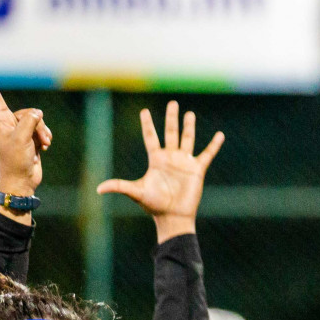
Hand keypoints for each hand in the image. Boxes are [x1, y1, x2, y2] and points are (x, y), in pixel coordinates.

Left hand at [0, 69, 49, 199]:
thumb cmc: (15, 160)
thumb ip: (30, 120)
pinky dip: (45, 138)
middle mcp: (8, 124)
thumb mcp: (22, 137)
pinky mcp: (29, 139)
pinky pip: (41, 130)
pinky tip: (44, 147)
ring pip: (36, 121)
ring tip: (43, 144)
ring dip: (43, 132)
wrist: (21, 180)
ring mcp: (19, 132)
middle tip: (38, 138)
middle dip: (37, 123)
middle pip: (26, 112)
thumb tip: (38, 113)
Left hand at [97, 100, 223, 241]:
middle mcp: (170, 158)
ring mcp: (184, 163)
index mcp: (156, 159)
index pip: (151, 137)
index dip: (148, 124)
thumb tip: (98, 189)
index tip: (145, 111)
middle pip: (170, 132)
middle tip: (173, 103)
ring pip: (187, 139)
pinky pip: (207, 154)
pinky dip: (214, 145)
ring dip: (189, 126)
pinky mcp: (197, 170)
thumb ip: (119, 186)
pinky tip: (220, 135)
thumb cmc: (154, 205)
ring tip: (190, 114)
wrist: (173, 217)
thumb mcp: (136, 192)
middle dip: (171, 118)